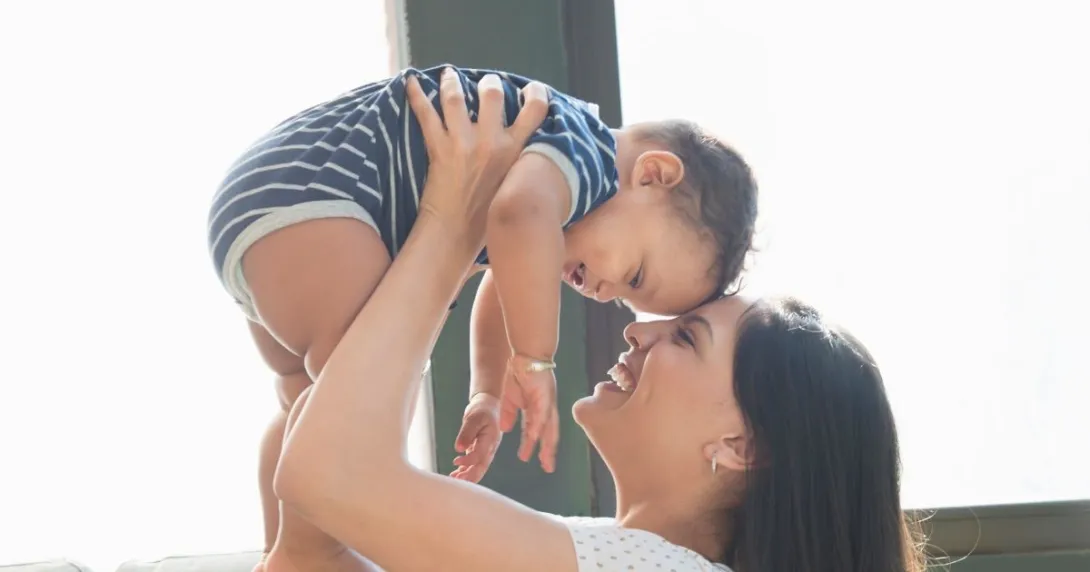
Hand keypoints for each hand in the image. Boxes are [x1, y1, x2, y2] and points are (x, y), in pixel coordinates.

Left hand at [406, 68, 548, 250]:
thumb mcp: (514, 186)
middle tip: (485, 83)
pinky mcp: (439, 149)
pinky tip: (410, 82)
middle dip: (488, 83)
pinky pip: (425, 114)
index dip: (536, 93)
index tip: (531, 88)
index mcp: (515, 151)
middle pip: (492, 93)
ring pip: (456, 98)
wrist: (457, 235)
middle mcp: (491, 143)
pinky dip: (416, 95)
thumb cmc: (487, 219)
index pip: (535, 110)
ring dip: (452, 82)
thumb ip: (518, 163)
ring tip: (449, 75)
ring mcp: (463, 144)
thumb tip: (521, 151)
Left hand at [451, 392, 502, 482]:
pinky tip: (456, 473)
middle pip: (482, 466)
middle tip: (456, 480)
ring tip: (453, 478)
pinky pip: (474, 463)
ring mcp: (486, 450)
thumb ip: (467, 433)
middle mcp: (490, 447)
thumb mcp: (473, 418)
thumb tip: (459, 448)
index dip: (468, 461)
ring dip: (467, 475)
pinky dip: (466, 469)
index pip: (480, 455)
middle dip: (470, 476)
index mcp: (491, 439)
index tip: (455, 461)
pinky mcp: (480, 450)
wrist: (487, 405)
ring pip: (478, 467)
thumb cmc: (481, 409)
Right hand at [506, 355, 559, 472]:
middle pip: (549, 433)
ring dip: (545, 444)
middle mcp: (546, 408)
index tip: (539, 462)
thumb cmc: (519, 373)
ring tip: (542, 459)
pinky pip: (541, 414)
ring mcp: (546, 402)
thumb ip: (508, 414)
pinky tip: (535, 438)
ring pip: (548, 427)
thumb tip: (505, 430)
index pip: (540, 432)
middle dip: (548, 451)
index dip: (539, 447)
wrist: (525, 354)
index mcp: (538, 409)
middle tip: (547, 468)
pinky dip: (538, 427)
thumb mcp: (509, 398)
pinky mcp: (544, 395)